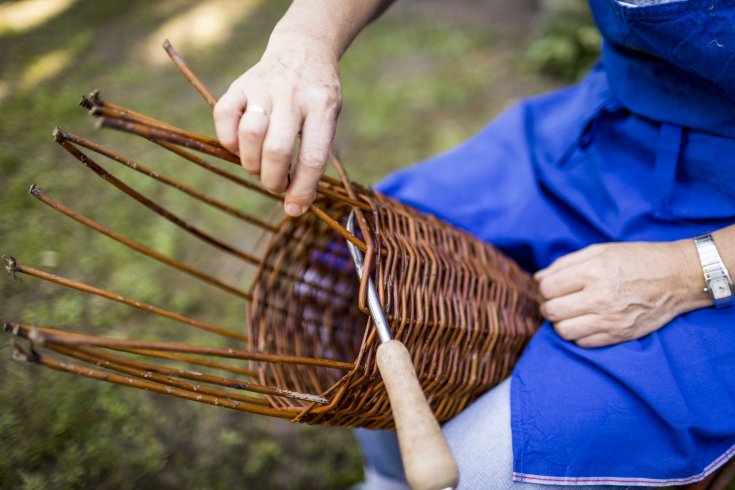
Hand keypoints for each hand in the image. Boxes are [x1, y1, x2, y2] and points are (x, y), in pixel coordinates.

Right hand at [214, 34, 341, 215]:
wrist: (302, 48)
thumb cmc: (316, 97)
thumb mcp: (329, 119)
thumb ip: (313, 155)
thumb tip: (295, 204)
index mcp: (322, 106)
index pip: (312, 157)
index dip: (302, 189)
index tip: (295, 209)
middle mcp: (293, 95)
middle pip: (277, 149)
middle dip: (273, 180)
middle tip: (276, 186)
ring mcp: (264, 87)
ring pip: (250, 134)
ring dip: (251, 163)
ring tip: (259, 167)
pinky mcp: (240, 85)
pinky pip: (223, 116)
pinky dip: (228, 141)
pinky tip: (241, 146)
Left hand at [534, 241, 709, 347]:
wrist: (677, 277)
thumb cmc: (636, 260)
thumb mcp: (599, 251)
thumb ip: (565, 264)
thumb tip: (538, 279)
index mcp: (593, 272)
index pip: (548, 288)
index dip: (545, 288)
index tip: (552, 286)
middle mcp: (600, 297)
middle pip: (552, 311)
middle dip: (548, 307)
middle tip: (557, 302)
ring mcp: (610, 319)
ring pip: (564, 331)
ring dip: (561, 323)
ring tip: (569, 314)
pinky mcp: (620, 334)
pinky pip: (583, 343)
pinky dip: (578, 334)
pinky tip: (586, 323)